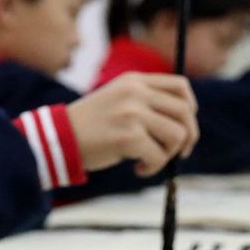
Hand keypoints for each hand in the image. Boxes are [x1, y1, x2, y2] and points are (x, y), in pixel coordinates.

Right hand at [67, 73, 198, 176]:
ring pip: (177, 135)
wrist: (58, 139)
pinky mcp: (128, 136)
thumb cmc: (90, 126)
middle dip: (188, 137)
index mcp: (134, 81)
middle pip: (185, 112)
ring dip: (168, 154)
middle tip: (179, 153)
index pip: (181, 86)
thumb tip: (185, 122)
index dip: (190, 108)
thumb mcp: (118, 100)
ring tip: (149, 160)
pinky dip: (153, 167)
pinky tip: (138, 169)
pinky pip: (159, 156)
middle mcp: (135, 93)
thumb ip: (146, 101)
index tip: (183, 126)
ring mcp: (132, 113)